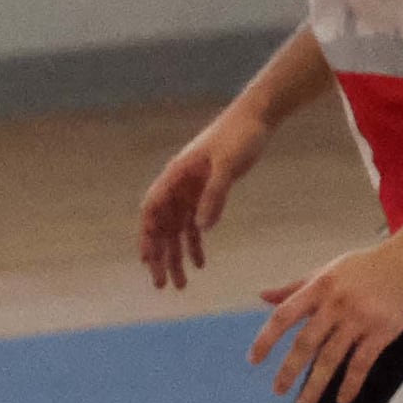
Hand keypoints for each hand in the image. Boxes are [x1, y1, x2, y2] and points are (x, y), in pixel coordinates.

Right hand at [142, 107, 266, 289]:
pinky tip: (200, 262)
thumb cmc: (239, 136)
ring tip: (181, 283)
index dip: (147, 236)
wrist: (256, 118)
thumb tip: (202, 229)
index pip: (152, 211)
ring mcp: (190, 191)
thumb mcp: (228, 166)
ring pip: (176, 230)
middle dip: (160, 257)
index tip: (147, 260)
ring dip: (176, 256)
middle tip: (162, 284)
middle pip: (161, 228)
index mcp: (175, 176)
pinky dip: (195, 244)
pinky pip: (195, 224)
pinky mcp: (206, 193)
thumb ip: (214, 196)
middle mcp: (177, 186)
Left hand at [254, 229, 402, 402]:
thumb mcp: (327, 271)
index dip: (266, 339)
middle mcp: (336, 305)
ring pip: (332, 358)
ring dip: (316, 385)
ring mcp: (360, 319)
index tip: (254, 360)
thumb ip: (295, 288)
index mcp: (318, 288)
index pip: (284, 316)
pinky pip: (362, 363)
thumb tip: (263, 297)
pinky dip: (351, 384)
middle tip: (277, 391)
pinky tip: (342, 400)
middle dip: (289, 370)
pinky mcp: (382, 332)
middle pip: (306, 342)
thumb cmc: (365, 268)